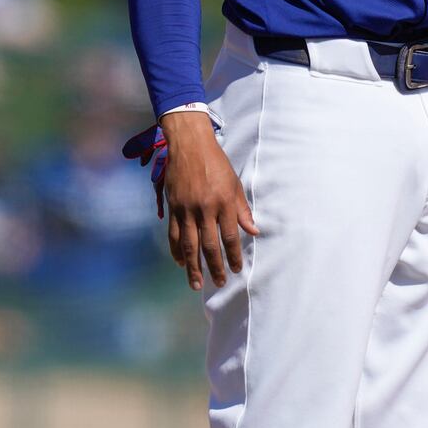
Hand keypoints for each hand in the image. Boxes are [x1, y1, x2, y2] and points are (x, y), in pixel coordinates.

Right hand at [160, 110, 257, 291]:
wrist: (189, 145)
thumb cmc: (216, 163)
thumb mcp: (234, 183)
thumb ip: (242, 209)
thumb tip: (253, 231)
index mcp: (223, 202)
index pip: (230, 236)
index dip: (234, 255)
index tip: (237, 269)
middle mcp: (204, 209)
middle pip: (209, 245)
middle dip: (214, 267)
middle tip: (219, 283)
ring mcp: (186, 209)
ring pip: (189, 244)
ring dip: (192, 266)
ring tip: (196, 283)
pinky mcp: (173, 207)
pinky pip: (174, 234)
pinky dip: (176, 250)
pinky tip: (180, 262)